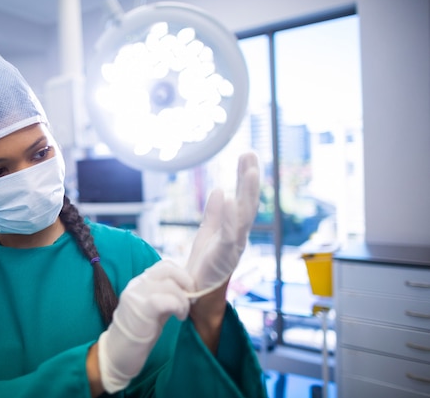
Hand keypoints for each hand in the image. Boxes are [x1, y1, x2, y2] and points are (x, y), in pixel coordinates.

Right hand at [97, 260, 193, 392]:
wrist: (117, 354)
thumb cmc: (138, 334)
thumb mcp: (153, 309)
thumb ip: (165, 295)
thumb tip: (188, 289)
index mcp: (139, 283)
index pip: (164, 265)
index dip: (181, 275)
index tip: (188, 291)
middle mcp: (136, 284)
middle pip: (168, 269)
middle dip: (186, 282)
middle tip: (191, 299)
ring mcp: (136, 295)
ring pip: (170, 285)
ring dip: (183, 300)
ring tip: (182, 314)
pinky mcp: (140, 309)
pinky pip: (166, 300)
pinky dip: (178, 307)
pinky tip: (179, 317)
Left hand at [185, 152, 259, 297]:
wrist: (196, 292)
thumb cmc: (204, 264)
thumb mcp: (208, 232)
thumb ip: (215, 213)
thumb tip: (221, 190)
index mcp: (234, 227)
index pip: (243, 197)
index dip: (245, 177)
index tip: (247, 155)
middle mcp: (239, 234)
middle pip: (248, 201)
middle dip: (249, 178)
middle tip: (251, 154)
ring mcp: (233, 244)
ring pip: (244, 214)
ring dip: (247, 192)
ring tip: (250, 170)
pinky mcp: (224, 255)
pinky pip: (229, 232)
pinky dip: (230, 215)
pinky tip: (230, 197)